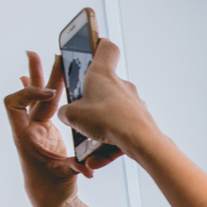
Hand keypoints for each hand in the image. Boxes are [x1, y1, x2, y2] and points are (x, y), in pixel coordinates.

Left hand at [4, 52, 87, 206]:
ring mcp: (38, 129)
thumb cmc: (52, 189)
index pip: (15, 105)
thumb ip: (75, 169)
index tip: (51, 94)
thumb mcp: (63, 177)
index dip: (30, 94)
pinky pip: (44, 106)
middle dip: (40, 76)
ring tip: (44, 56)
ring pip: (40, 98)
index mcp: (26, 136)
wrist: (49, 197)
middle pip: (30, 95)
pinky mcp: (48, 131)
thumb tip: (87, 168)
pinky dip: (44, 92)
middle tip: (46, 56)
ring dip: (44, 78)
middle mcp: (29, 129)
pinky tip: (44, 80)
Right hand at [57, 40, 156, 159]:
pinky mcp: (141, 122)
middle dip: (91, 103)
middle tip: (79, 116)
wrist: (140, 140)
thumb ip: (65, 113)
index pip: (105, 48)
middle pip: (105, 88)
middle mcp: (122, 86)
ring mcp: (134, 104)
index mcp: (103, 74)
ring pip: (111, 117)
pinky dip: (108, 148)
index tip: (93, 43)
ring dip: (98, 133)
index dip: (98, 43)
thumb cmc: (106, 119)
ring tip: (86, 152)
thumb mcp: (73, 115)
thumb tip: (66, 115)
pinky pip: (120, 135)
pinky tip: (94, 162)